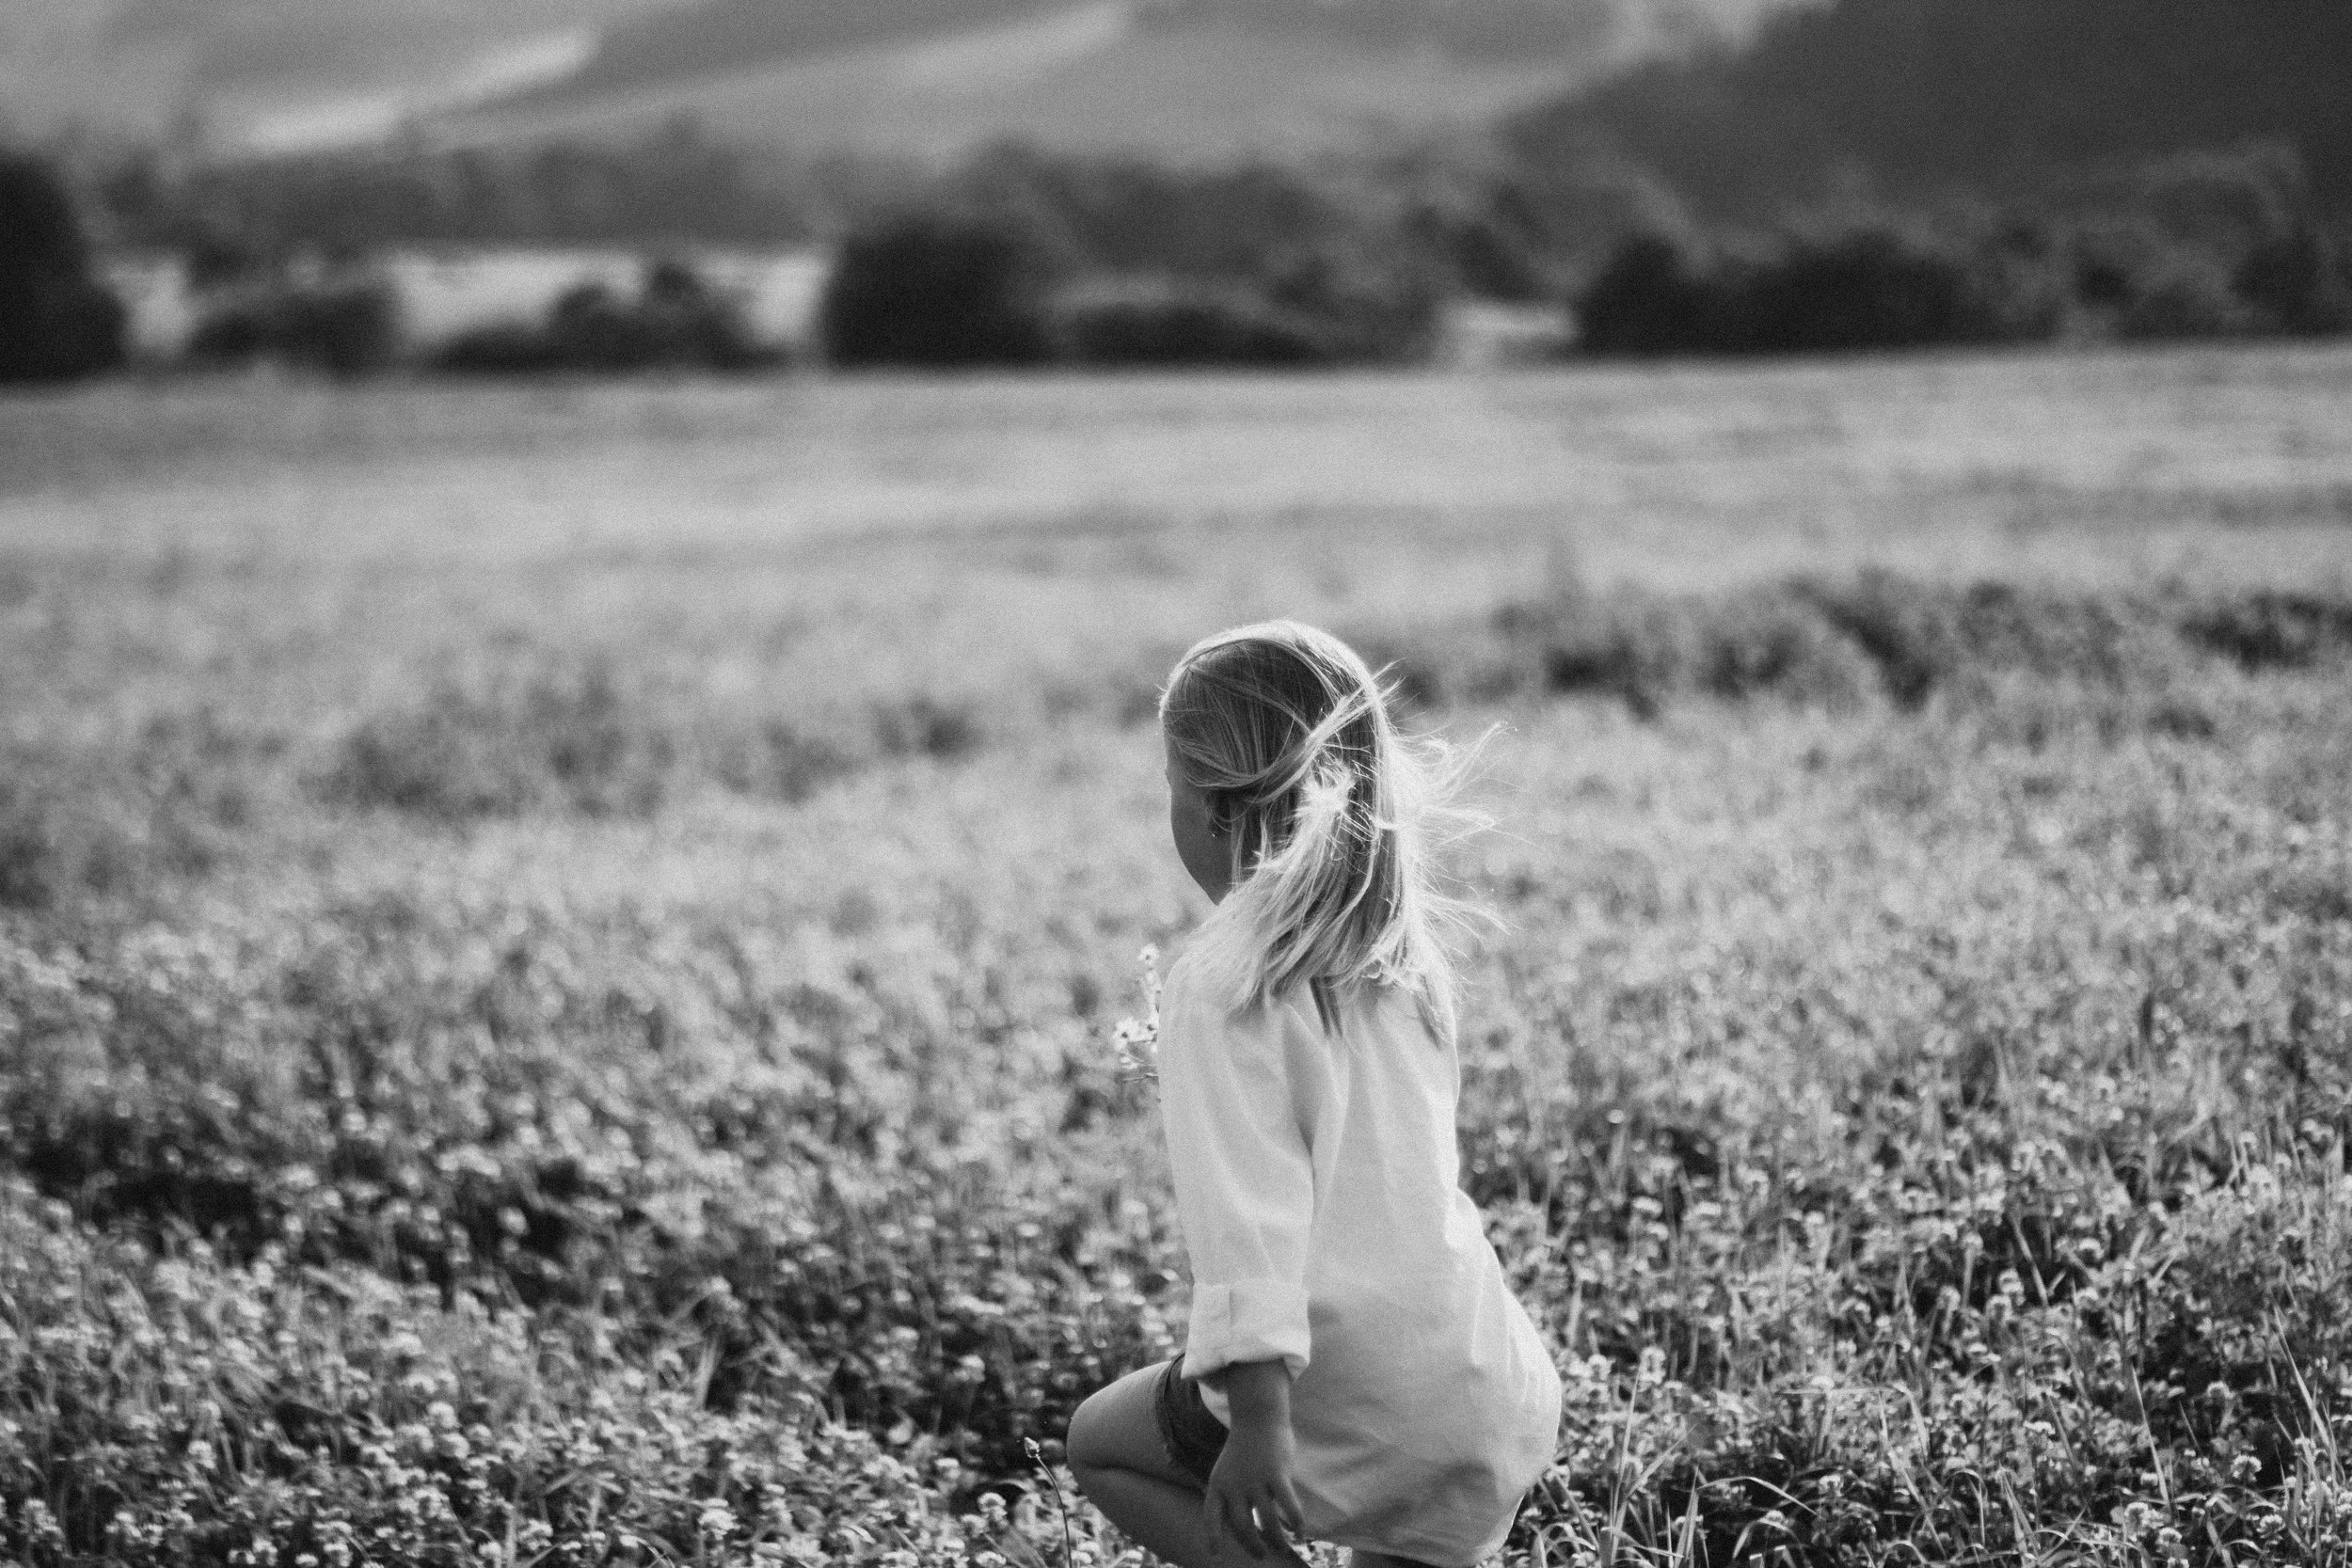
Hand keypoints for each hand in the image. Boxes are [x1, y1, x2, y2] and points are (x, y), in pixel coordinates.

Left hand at [1202, 1368, 1305, 1562]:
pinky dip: (1296, 1521)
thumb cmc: (1245, 1449)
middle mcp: (1234, 1485)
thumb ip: (1235, 1496)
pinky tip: (1301, 1531)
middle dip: (1253, 1545)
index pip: (1211, 1515)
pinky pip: (1288, 1505)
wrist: (1258, 1417)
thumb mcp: (1229, 1471)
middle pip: (1241, 1525)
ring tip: (1284, 1547)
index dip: (1212, 1537)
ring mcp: (1255, 1480)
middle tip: (1262, 1554)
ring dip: (1277, 1539)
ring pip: (1267, 1520)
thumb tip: (1251, 1528)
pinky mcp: (1276, 1474)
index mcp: (1218, 1484)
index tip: (1215, 1556)